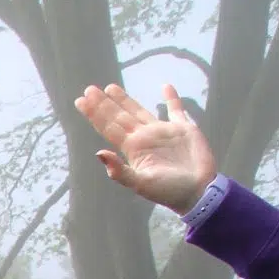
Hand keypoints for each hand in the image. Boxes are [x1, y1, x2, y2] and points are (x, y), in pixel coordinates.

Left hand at [76, 82, 215, 213]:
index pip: (109, 127)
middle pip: (119, 116)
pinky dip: (171, 98)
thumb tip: (99, 153)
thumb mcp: (140, 183)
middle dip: (104, 104)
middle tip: (89, 89)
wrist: (197, 192)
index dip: (95, 114)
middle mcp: (144, 137)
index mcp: (133, 148)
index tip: (81, 101)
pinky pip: (176, 109)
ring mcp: (162, 132)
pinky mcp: (183, 128)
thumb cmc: (168, 191)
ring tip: (111, 87)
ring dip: (125, 100)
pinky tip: (165, 86)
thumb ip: (119, 171)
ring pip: (139, 110)